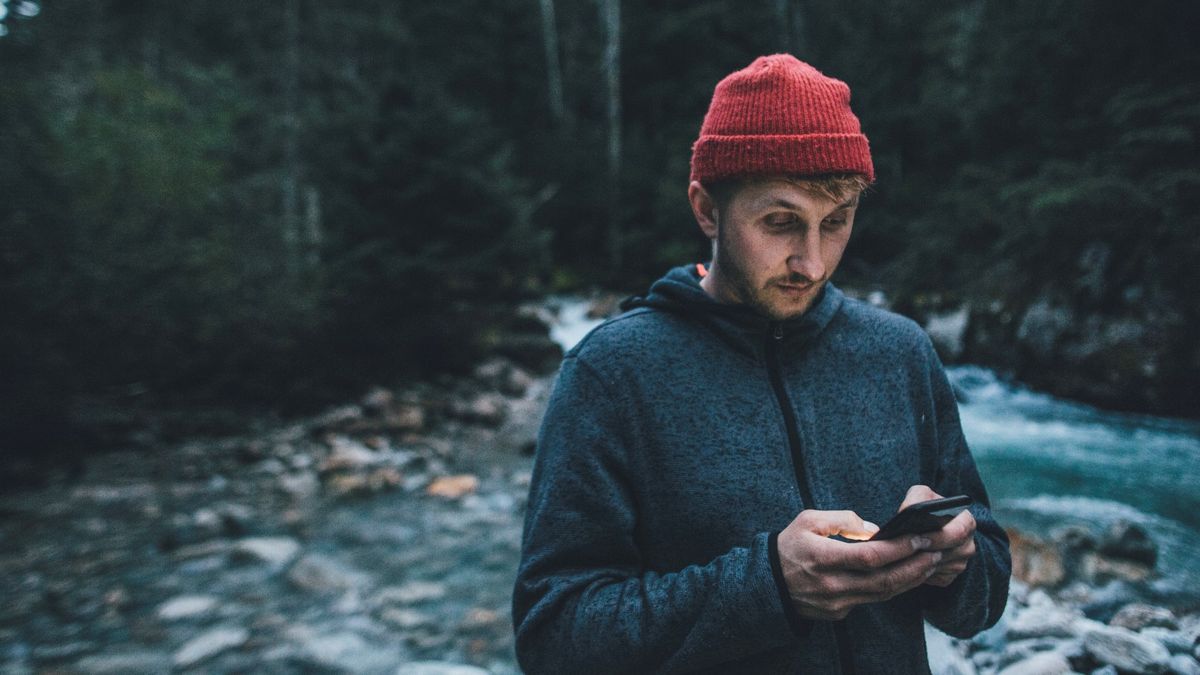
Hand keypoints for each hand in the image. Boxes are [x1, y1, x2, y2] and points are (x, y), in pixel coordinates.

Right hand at [776, 509, 942, 619]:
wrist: (767, 584)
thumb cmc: (789, 546)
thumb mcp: (807, 521)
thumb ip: (841, 519)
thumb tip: (874, 529)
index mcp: (822, 558)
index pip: (871, 556)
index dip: (899, 548)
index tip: (919, 537)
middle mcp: (831, 584)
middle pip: (883, 579)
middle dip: (914, 566)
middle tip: (935, 552)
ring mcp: (836, 603)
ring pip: (882, 594)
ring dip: (909, 579)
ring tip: (928, 563)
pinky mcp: (839, 613)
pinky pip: (871, 600)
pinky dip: (892, 588)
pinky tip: (906, 576)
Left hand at [898, 485, 976, 586]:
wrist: (924, 525)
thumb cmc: (923, 507)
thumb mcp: (920, 495)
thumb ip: (917, 498)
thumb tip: (907, 512)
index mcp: (966, 521)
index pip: (959, 531)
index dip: (939, 536)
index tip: (919, 536)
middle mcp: (968, 543)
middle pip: (952, 554)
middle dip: (928, 552)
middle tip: (907, 550)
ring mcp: (961, 562)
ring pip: (943, 568)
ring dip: (924, 563)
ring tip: (903, 556)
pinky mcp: (950, 576)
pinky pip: (938, 579)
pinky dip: (924, 574)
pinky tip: (909, 565)